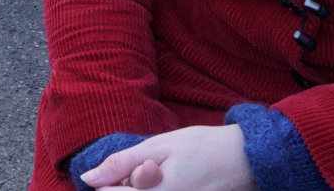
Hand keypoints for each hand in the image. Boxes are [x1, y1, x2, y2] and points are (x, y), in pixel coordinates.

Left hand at [81, 123, 251, 190]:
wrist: (246, 159)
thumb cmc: (201, 147)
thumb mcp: (158, 147)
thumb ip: (122, 164)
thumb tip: (88, 178)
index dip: (109, 183)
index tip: (121, 170)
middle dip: (129, 185)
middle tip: (150, 168)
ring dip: (142, 189)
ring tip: (160, 175)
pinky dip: (154, 190)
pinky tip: (165, 181)